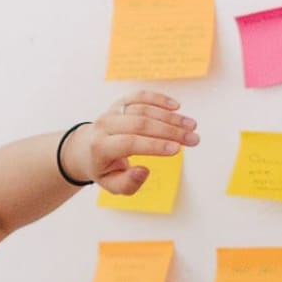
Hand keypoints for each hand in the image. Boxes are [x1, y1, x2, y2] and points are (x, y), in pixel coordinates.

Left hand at [69, 91, 200, 195]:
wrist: (88, 148)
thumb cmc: (105, 169)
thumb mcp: (112, 185)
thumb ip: (128, 183)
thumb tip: (144, 171)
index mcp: (100, 147)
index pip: (129, 143)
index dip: (154, 145)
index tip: (177, 150)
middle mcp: (104, 125)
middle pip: (140, 124)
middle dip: (170, 131)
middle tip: (193, 139)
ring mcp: (113, 111)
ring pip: (144, 109)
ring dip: (170, 117)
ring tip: (192, 126)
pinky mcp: (121, 102)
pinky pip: (141, 96)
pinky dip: (159, 99)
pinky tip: (176, 106)